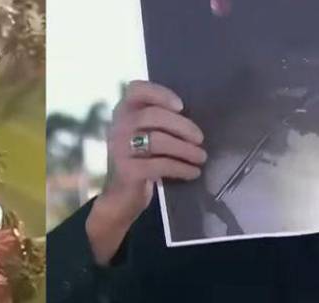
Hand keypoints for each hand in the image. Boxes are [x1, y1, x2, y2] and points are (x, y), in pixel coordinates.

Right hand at [86, 81, 206, 263]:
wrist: (122, 197)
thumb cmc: (142, 160)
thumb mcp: (145, 133)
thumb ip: (160, 119)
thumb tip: (196, 113)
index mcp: (123, 111)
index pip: (136, 90)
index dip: (160, 93)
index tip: (181, 106)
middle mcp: (117, 126)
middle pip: (153, 116)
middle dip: (182, 126)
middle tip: (200, 139)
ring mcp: (119, 149)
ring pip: (158, 141)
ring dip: (186, 150)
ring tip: (201, 157)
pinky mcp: (127, 171)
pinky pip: (160, 165)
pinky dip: (181, 168)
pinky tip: (193, 172)